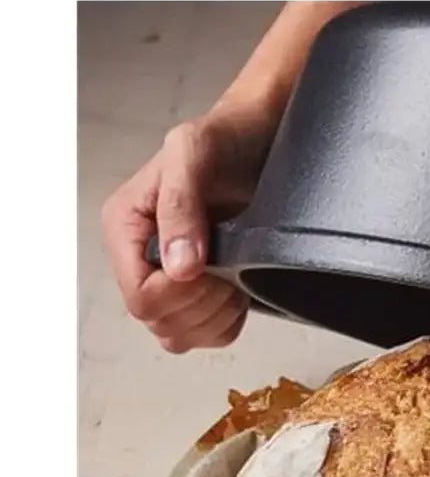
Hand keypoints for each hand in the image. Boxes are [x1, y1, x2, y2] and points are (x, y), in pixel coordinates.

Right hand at [101, 109, 272, 352]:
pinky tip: (237, 290)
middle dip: (201, 304)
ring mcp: (169, 280)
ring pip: (179, 336)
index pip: (139, 297)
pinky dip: (227, 322)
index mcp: (126, 228)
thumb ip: (181, 206)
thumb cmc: (223, 140)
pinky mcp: (199, 294)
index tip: (209, 267)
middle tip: (227, 269)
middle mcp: (141, 259)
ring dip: (215, 315)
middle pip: (158, 322)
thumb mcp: (194, 155)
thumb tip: (178, 267)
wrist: (257, 142)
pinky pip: (206, 335)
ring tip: (232, 276)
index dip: (179, 295)